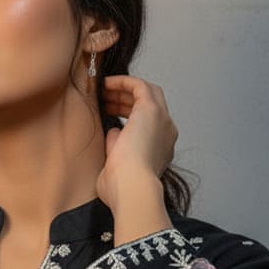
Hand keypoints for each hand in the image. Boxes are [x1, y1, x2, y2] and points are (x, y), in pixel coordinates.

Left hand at [96, 75, 178, 206]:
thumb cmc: (122, 187)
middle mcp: (166, 133)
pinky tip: (106, 83)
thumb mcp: (117, 167)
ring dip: (125, 90)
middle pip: (150, 105)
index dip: (127, 115)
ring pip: (148, 93)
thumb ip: (116, 149)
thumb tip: (114, 132)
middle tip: (105, 100)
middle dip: (127, 100)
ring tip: (103, 90)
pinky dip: (123, 81)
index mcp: (160, 149)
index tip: (108, 113)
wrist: (131, 187)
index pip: (147, 124)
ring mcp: (162, 120)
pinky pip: (139, 86)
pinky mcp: (152, 110)